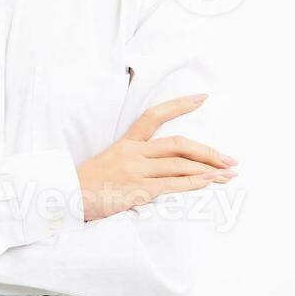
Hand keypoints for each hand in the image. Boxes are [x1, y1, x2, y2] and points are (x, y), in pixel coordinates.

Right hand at [75, 94, 236, 221]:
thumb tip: (162, 166)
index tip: (202, 98)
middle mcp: (133, 153)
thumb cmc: (86, 185)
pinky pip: (171, 185)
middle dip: (208, 151)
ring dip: (208, 170)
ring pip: (179, 165)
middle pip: (178, 145)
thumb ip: (134, 160)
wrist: (65, 197)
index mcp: (126, 143)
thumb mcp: (108, 163)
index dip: (180, 105)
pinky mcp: (136, 190)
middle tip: (229, 158)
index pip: (154, 115)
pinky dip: (193, 183)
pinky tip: (209, 182)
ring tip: (228, 174)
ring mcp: (135, 171)